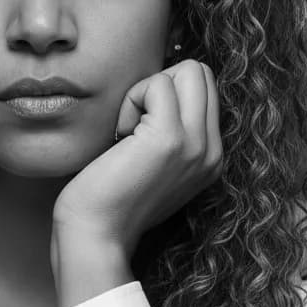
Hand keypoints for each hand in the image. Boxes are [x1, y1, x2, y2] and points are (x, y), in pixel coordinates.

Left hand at [52, 60, 222, 258]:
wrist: (95, 236)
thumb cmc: (109, 199)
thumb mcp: (154, 165)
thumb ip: (171, 132)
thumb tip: (161, 87)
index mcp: (210, 157)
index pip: (206, 90)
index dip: (167, 94)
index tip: (140, 130)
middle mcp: (211, 151)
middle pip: (203, 74)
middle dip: (163, 84)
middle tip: (134, 124)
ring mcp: (195, 144)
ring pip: (191, 70)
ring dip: (149, 91)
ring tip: (129, 130)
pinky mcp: (170, 138)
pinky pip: (158, 83)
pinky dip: (132, 98)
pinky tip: (120, 135)